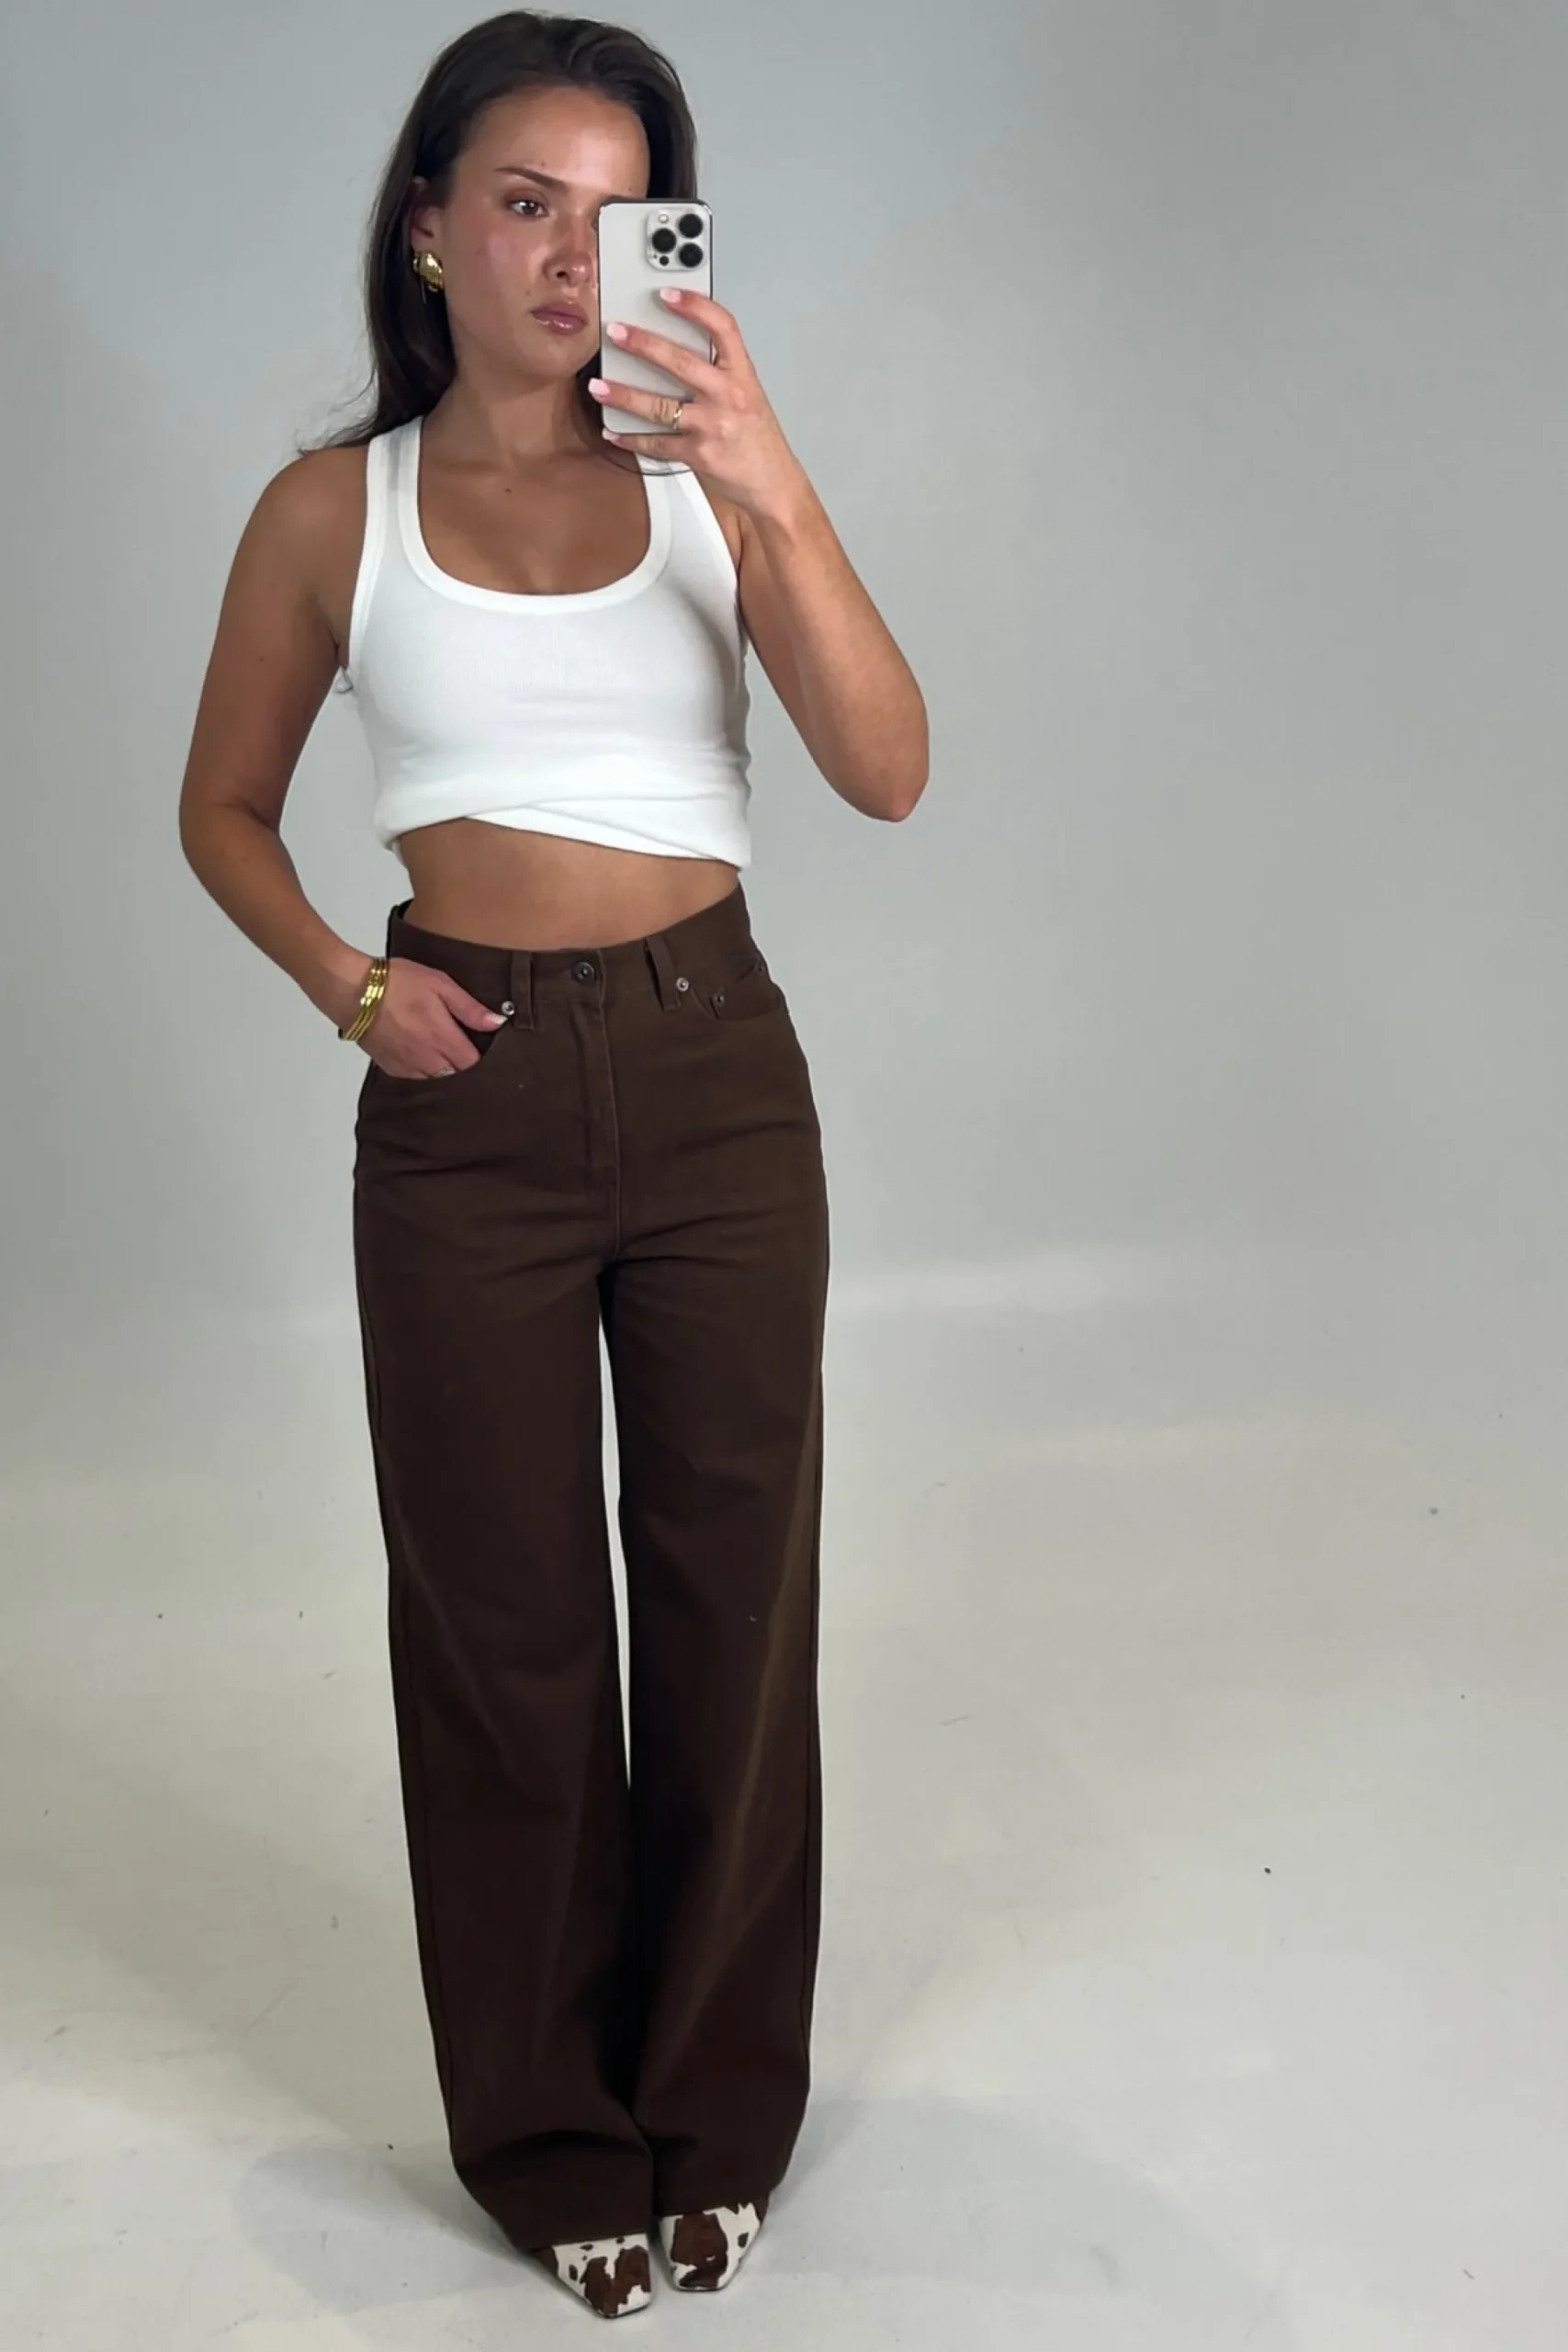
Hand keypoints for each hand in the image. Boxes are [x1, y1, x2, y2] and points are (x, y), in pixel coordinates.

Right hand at [352, 956, 507, 1078]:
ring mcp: (408, 1067)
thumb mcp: (440, 985)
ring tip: (441, 1049)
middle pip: (458, 1076)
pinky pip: (416, 1077)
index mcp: (443, 1039)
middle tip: (463, 1046)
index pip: (475, 1064)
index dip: (483, 1059)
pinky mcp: (391, 1068)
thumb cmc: (396, 983)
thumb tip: (497, 1023)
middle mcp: (428, 1060)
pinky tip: (421, 1051)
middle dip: (464, 1065)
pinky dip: (423, 1069)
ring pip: (437, 1079)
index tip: (483, 1047)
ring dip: (444, 1069)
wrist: (352, 992)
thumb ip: (470, 1008)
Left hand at [589, 287, 807, 521]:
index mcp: (742, 376)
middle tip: (616, 332)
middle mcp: (728, 397)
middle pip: (680, 362)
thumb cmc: (758, 440)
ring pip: (660, 406)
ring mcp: (712, 426)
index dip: (695, 306)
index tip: (668, 294)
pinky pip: (657, 444)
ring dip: (623, 395)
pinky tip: (614, 431)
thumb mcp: (748, 396)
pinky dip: (631, 439)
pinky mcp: (698, 455)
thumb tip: (675, 351)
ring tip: (599, 385)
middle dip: (643, 344)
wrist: (774, 484)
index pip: (722, 328)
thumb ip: (719, 373)